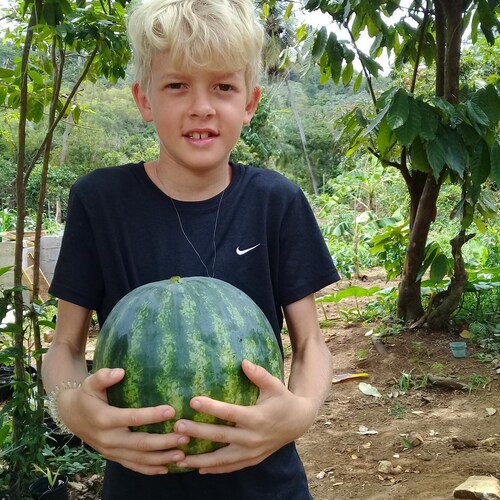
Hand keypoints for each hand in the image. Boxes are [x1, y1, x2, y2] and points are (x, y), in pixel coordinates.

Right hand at [58, 368, 188, 474]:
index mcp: (104, 418)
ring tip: (182, 454)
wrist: (71, 416)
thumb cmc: (86, 395)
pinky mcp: (114, 457)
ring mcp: (111, 451)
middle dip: (164, 442)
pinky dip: (150, 469)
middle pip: (139, 444)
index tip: (172, 410)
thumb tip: (120, 372)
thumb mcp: (90, 383)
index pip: (131, 418)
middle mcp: (108, 438)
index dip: (152, 415)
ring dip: (161, 458)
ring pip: (139, 459)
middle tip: (185, 436)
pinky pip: (133, 466)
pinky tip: (167, 468)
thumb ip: (103, 376)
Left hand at [173, 360, 316, 473]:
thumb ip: (259, 374)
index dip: (211, 408)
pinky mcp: (252, 460)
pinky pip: (230, 467)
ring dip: (200, 459)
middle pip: (221, 437)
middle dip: (198, 433)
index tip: (193, 401)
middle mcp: (253, 438)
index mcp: (257, 418)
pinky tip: (197, 468)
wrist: (298, 422)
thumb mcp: (275, 385)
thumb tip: (243, 362)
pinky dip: (214, 469)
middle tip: (177, 428)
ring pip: (222, 459)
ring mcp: (252, 452)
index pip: (230, 413)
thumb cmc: (283, 400)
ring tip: (179, 458)